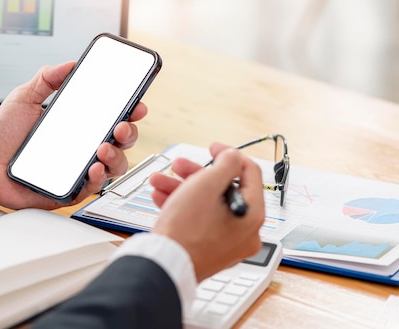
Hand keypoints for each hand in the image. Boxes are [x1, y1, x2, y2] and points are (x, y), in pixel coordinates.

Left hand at [0, 62, 147, 209]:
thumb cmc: (3, 136)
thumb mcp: (23, 98)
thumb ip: (46, 79)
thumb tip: (70, 64)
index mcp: (78, 124)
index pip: (112, 116)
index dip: (130, 111)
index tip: (137, 104)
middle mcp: (83, 146)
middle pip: (122, 141)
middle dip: (130, 132)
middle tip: (122, 125)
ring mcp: (79, 168)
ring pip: (115, 165)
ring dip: (117, 156)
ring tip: (103, 148)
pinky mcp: (70, 190)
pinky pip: (93, 187)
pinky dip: (99, 178)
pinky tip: (94, 168)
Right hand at [149, 143, 264, 281]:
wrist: (164, 264)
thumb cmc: (186, 230)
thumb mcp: (207, 184)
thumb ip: (226, 163)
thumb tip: (234, 156)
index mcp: (252, 215)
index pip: (251, 174)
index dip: (229, 155)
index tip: (212, 147)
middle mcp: (245, 232)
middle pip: (225, 190)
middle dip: (196, 174)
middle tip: (178, 165)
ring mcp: (227, 244)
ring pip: (208, 205)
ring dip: (183, 188)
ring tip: (159, 181)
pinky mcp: (209, 251)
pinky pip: (200, 221)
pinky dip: (183, 207)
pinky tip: (161, 198)